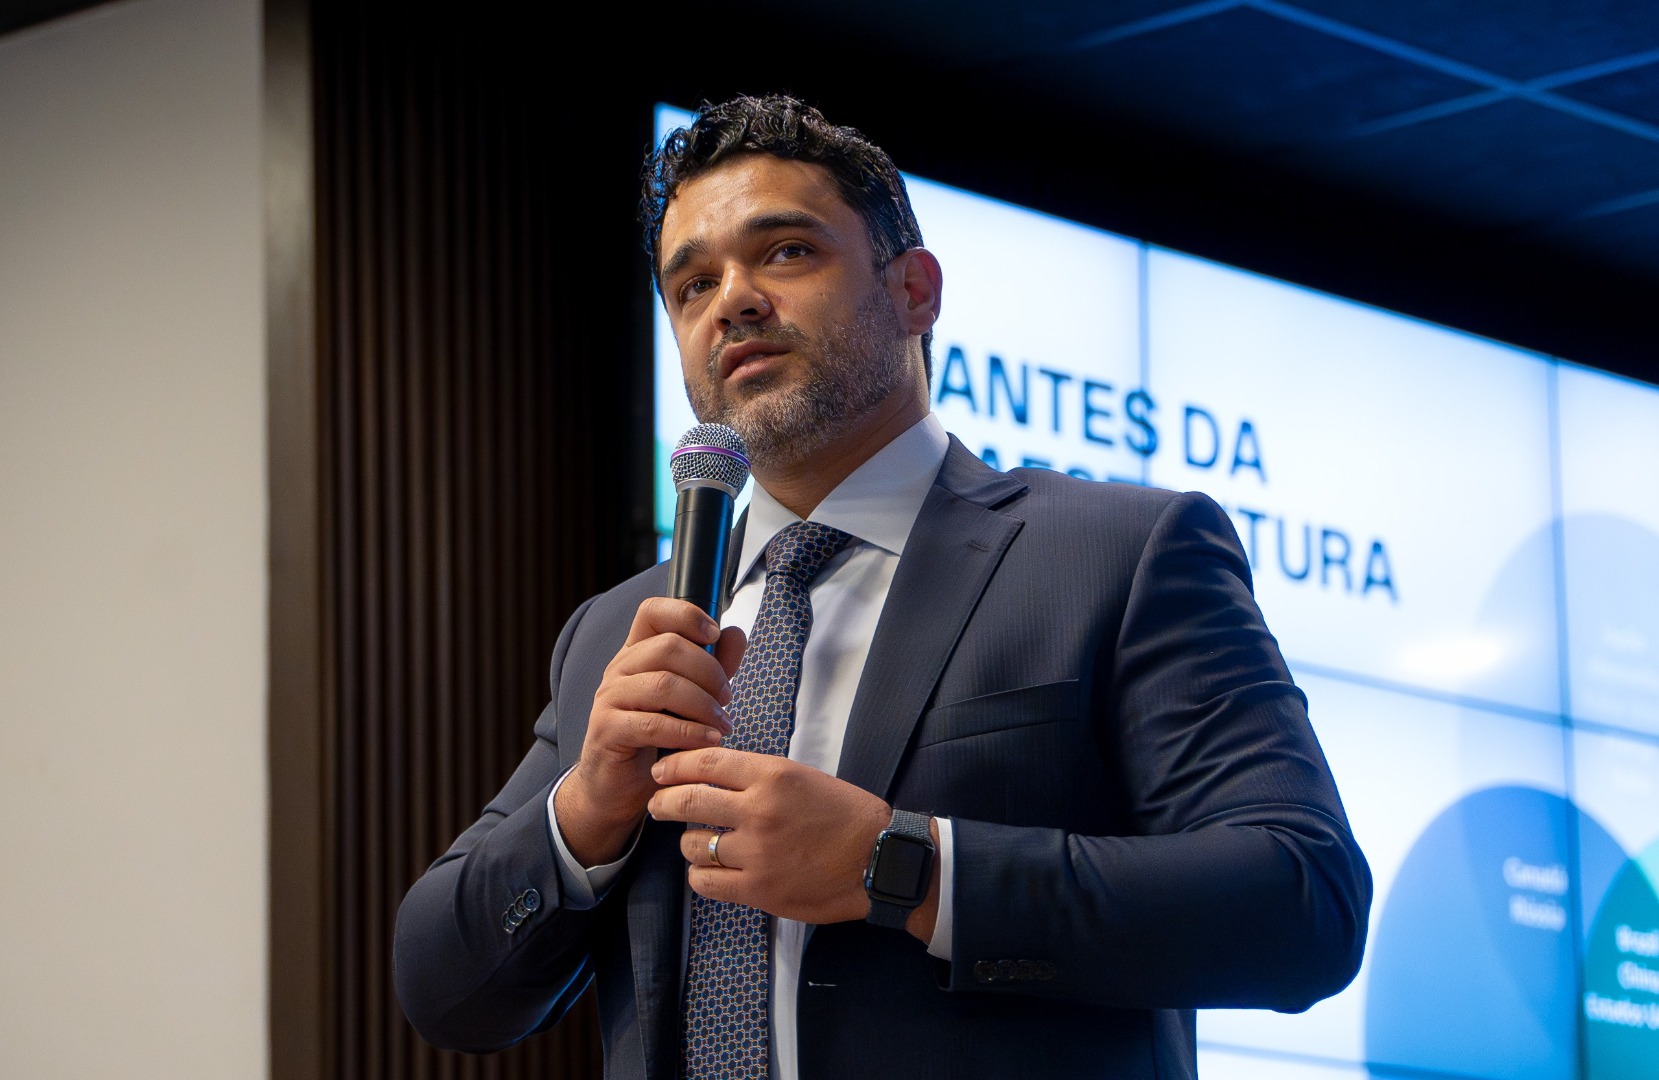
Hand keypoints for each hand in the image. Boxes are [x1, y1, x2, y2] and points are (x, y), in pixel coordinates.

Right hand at [554, 598, 744, 866]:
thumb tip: (736, 633)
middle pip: (667, 647)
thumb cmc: (656, 739)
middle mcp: (619, 669)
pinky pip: (652, 724)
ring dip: (702, 704)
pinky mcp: (607, 731)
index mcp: (637, 652)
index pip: (653, 611)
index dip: (686, 614)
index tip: (715, 634)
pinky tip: (709, 742)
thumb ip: (713, 666)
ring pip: (662, 685)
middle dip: (708, 671)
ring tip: (723, 724)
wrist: (617, 787)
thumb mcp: (690, 698)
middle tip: (727, 697)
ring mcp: (609, 699)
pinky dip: (688, 732)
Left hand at [647, 748, 892, 924]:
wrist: (878, 859)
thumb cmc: (845, 815)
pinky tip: (710, 870)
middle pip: (688, 801)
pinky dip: (701, 875)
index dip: (675, 766)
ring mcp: (757, 852)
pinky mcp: (758, 889)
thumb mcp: (803, 777)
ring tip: (700, 843)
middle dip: (664, 802)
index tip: (662, 772)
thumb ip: (758, 777)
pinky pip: (706, 882)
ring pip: (693, 845)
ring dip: (690, 843)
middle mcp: (759, 810)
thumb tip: (712, 776)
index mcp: (773, 775)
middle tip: (658, 805)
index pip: (706, 762)